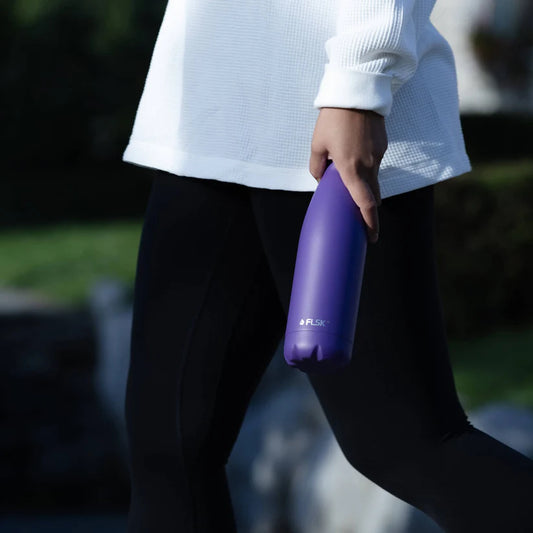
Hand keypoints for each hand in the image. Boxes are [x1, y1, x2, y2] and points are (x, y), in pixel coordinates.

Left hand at [309, 107, 387, 242]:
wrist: (357, 91)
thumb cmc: (333, 119)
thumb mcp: (317, 144)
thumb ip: (317, 166)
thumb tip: (321, 180)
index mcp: (351, 169)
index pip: (365, 203)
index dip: (369, 223)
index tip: (371, 236)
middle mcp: (369, 165)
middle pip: (373, 196)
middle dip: (368, 210)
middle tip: (361, 220)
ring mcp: (378, 155)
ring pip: (374, 180)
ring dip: (365, 186)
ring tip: (350, 178)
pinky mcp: (382, 146)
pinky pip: (375, 164)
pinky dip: (367, 169)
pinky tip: (355, 157)